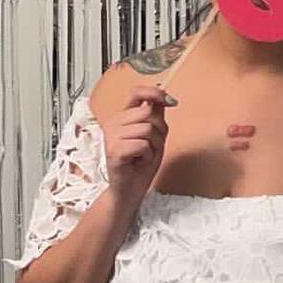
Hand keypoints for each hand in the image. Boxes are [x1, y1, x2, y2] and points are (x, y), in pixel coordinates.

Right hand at [103, 86, 173, 214]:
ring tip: (144, 156)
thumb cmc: (140, 165)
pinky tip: (139, 162)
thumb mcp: (154, 136)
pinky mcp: (114, 150)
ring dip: (154, 146)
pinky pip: (143, 144)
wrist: (129, 190)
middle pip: (148, 113)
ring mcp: (111, 136)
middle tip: (151, 147)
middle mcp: (114, 123)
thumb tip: (164, 96)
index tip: (171, 101)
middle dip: (159, 131)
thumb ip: (156, 116)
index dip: (155, 93)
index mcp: (122, 117)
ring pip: (148, 129)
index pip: (137, 92)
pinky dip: (148, 156)